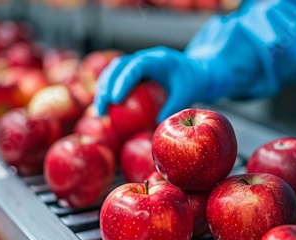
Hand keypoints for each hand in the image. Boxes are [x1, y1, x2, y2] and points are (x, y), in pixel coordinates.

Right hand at [95, 46, 227, 121]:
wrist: (195, 70)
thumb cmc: (191, 82)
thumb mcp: (186, 95)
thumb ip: (172, 107)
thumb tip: (156, 125)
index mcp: (157, 59)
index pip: (135, 67)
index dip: (123, 82)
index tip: (115, 100)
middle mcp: (144, 57)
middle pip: (117, 67)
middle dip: (106, 88)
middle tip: (102, 110)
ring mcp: (137, 62)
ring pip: (113, 71)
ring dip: (104, 89)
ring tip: (100, 111)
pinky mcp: (134, 70)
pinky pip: (117, 78)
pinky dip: (109, 90)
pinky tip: (106, 109)